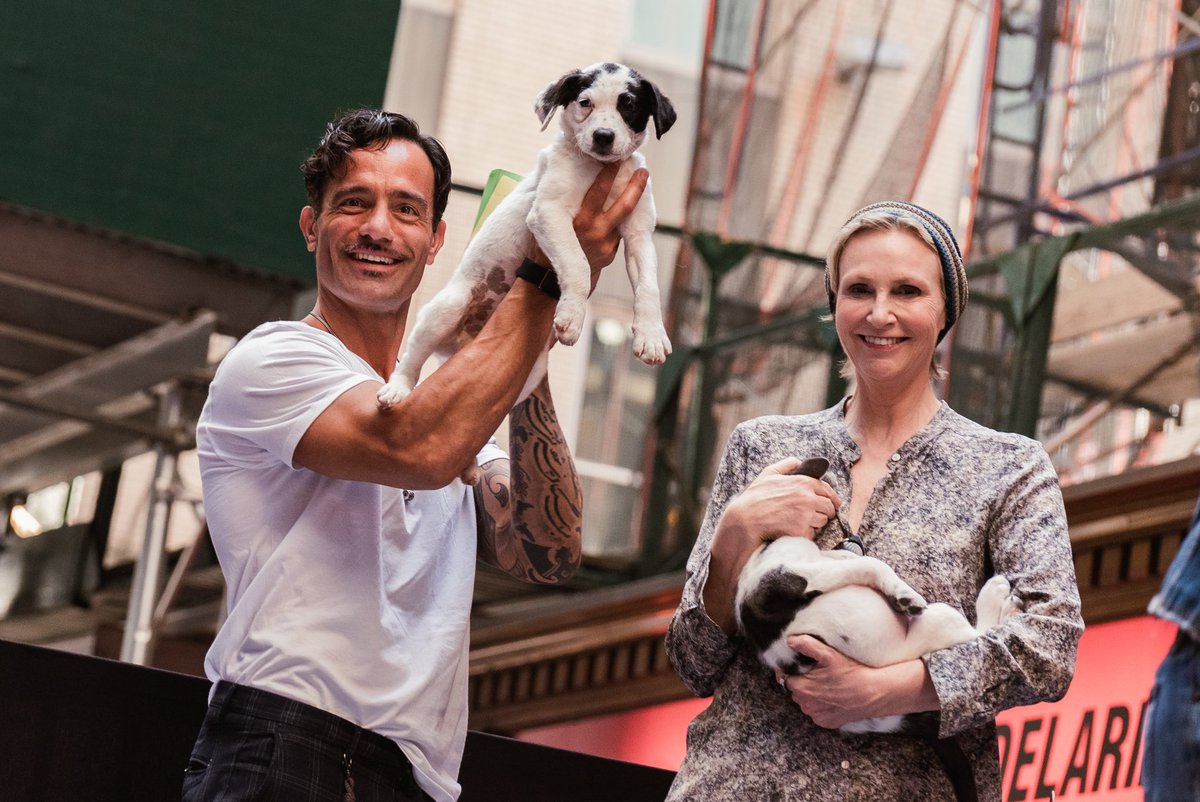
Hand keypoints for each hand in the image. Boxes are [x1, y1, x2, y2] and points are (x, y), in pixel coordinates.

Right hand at [526, 163, 648, 288]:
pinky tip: (625, 205)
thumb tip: (551, 163)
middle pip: (623, 205)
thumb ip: (557, 198)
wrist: (551, 278)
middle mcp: (595, 231)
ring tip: (641, 181)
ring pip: (624, 218)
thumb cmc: (546, 241)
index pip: (600, 192)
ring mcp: (605, 244)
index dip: (610, 174)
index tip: (616, 159)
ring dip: (633, 199)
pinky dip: (621, 219)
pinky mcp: (610, 253)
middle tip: (643, 170)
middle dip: (635, 186)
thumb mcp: (545, 219)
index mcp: (579, 220)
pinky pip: (616, 232)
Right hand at [702, 457, 840, 633]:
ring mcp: (806, 515)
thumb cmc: (755, 497)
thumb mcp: (768, 474)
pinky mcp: (802, 531)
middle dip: (824, 512)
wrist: (745, 520)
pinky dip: (806, 534)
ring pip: (822, 521)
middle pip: (829, 507)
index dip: (831, 499)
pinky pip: (812, 534)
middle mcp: (808, 498)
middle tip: (814, 515)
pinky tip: (793, 530)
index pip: (828, 491)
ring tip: (799, 522)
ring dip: (815, 523)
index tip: (832, 504)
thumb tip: (799, 462)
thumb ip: (786, 465)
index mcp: (804, 482)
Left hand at [780, 635, 877, 728]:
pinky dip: (821, 706)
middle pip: (795, 691)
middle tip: (816, 673)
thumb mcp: (829, 654)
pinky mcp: (827, 723)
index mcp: (802, 688)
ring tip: (826, 685)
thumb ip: (806, 645)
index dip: (790, 670)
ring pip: (805, 702)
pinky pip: (817, 712)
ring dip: (810, 695)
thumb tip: (790, 640)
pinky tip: (832, 697)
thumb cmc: (852, 673)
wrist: (874, 693)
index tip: (799, 666)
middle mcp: (806, 705)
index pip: (785, 678)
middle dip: (802, 682)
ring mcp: (817, 716)